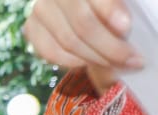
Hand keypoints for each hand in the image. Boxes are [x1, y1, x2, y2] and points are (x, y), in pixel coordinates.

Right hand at [24, 0, 140, 68]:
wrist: (76, 9)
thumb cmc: (101, 7)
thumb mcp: (111, 4)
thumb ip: (114, 9)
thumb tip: (121, 31)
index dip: (111, 11)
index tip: (126, 29)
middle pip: (82, 24)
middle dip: (110, 47)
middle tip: (129, 60)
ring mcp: (39, 9)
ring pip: (68, 42)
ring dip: (94, 58)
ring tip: (113, 63)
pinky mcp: (31, 28)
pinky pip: (50, 52)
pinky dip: (71, 62)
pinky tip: (86, 62)